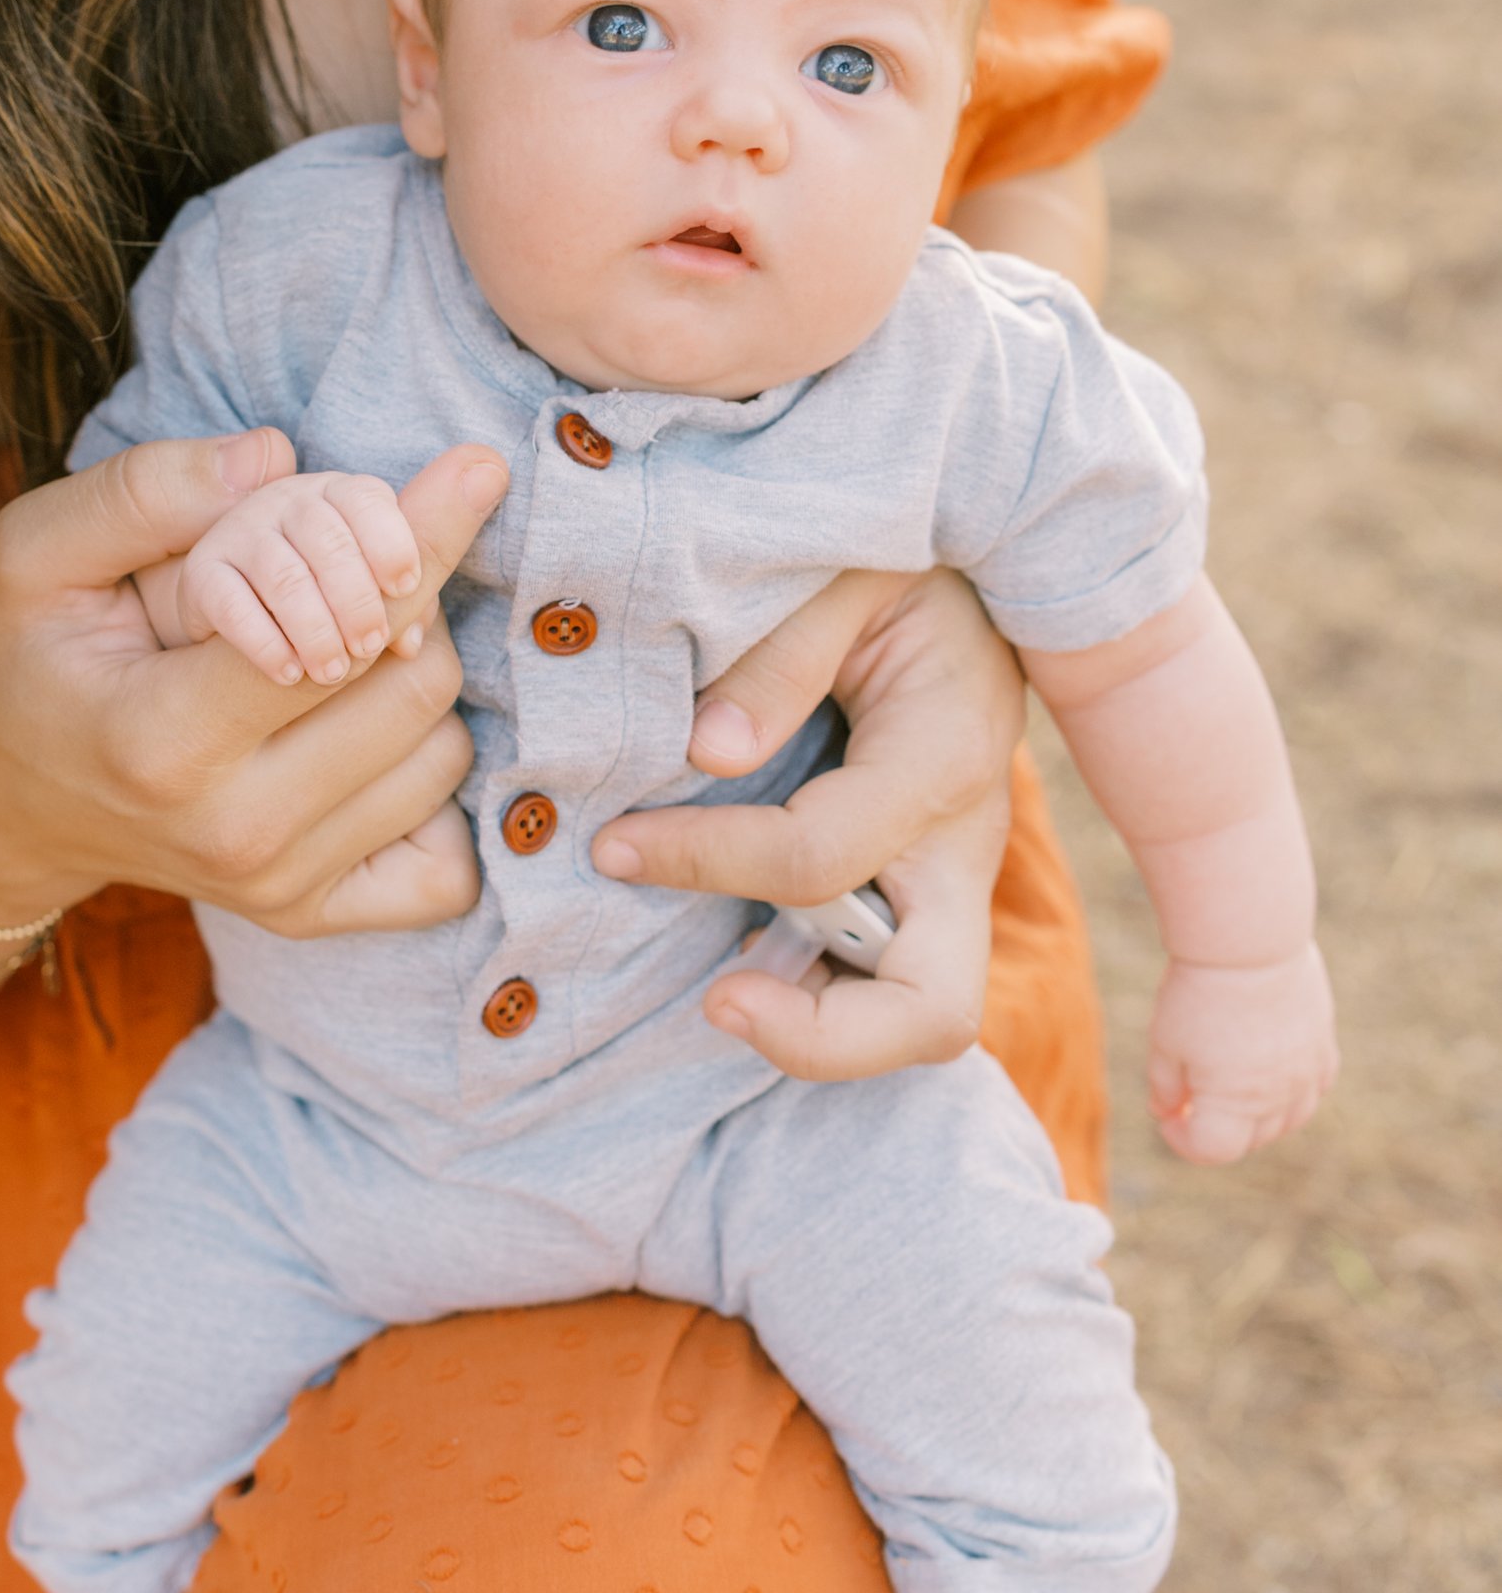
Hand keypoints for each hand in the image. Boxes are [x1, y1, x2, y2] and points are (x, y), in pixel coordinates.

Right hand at [0, 428, 510, 940]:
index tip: (479, 468)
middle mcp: (234, 831)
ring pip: (442, 756)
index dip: (419, 540)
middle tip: (342, 578)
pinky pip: (446, 862)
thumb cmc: (30, 660)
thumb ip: (146, 492)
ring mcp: (278, 887)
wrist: (9, 810)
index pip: (341, 635)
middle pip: (414, 686)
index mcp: (165, 739)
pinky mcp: (309, 917)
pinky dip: (431, 789)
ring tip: (333, 657)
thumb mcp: (37, 551)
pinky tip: (371, 744)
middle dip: (400, 604)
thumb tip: (275, 456)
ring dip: (413, 685)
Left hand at [591, 569, 1023, 1081]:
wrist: (975, 567)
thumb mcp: (846, 570)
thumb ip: (781, 656)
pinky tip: (735, 950)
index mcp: (944, 752)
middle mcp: (964, 839)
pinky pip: (881, 978)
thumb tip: (708, 752)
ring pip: (915, 1015)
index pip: (820, 856)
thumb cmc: (902, 556)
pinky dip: (814, 988)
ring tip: (719, 984)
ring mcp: (951, 877)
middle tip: (717, 1001)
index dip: (707, 862)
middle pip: (934, 1010)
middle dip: (821, 1036)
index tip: (616, 846)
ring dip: (815, 1022)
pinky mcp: (922, 887)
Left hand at [1147, 946, 1336, 1162]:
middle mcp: (1277, 1097)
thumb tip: (1165, 1113)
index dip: (1183, 1141)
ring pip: (1289, 1120)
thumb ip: (1165, 1087)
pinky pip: (1316, 1088)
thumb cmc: (1199, 992)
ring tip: (1229, 1085)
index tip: (1168, 1116)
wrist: (1250, 941)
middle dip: (1217, 1129)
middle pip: (1250, 1140)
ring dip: (1258, 1117)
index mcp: (1234, 1104)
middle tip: (1191, 1097)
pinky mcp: (1323, 1045)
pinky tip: (1269, 1069)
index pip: (1213, 1150)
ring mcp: (1306, 1074)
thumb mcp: (1166, 1042)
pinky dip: (1293, 1092)